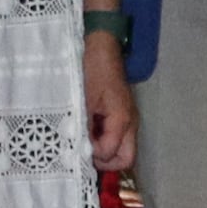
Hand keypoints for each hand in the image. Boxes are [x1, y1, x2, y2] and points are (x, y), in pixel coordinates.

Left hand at [79, 33, 138, 176]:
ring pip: (120, 148)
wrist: (99, 45)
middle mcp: (130, 123)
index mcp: (122, 120)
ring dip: (102, 150)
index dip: (94, 155)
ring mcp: (126, 119)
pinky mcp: (119, 114)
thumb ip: (84, 128)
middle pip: (125, 159)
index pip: (113, 155)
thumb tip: (80, 152)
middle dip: (104, 162)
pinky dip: (101, 139)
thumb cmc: (91, 69)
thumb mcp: (83, 100)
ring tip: (81, 140)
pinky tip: (85, 130)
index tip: (76, 146)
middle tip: (82, 153)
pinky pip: (114, 136)